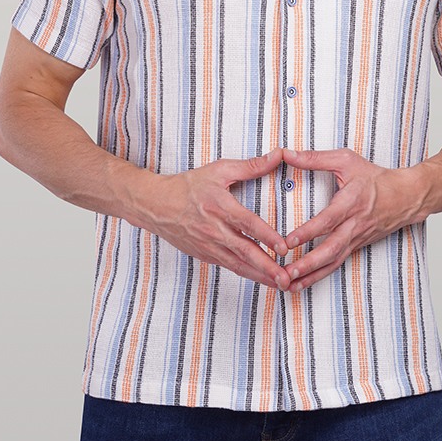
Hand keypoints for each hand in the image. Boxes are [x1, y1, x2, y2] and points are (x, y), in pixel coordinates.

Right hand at [130, 149, 290, 289]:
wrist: (156, 205)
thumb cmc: (188, 186)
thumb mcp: (219, 170)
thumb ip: (251, 166)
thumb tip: (278, 155)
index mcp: (220, 206)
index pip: (247, 224)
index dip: (267, 236)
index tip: (284, 248)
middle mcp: (214, 229)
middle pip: (244, 251)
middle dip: (267, 266)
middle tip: (286, 277)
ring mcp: (208, 246)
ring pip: (238, 265)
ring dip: (260, 276)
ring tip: (280, 284)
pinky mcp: (205, 255)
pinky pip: (229, 267)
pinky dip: (246, 274)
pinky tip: (262, 279)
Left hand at [281, 148, 430, 291]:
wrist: (406, 196)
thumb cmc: (375, 177)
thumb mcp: (346, 160)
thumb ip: (315, 158)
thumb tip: (287, 154)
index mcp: (351, 202)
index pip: (328, 220)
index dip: (309, 231)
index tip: (289, 241)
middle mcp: (354, 224)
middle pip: (331, 249)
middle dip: (308, 263)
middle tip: (287, 272)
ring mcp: (356, 238)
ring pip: (333, 261)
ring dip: (312, 275)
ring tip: (290, 285)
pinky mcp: (356, 246)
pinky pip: (337, 263)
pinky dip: (320, 275)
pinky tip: (303, 283)